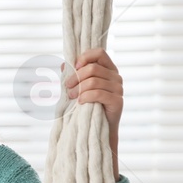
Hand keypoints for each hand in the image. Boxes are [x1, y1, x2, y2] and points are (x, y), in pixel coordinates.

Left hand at [65, 48, 121, 176]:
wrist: (99, 129)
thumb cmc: (88, 106)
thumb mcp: (79, 88)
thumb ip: (74, 75)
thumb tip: (63, 65)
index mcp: (108, 69)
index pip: (99, 53)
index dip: (85, 57)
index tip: (74, 68)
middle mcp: (116, 77)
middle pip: (94, 68)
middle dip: (77, 77)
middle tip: (67, 87)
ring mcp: (119, 89)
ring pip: (94, 81)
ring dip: (79, 88)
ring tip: (71, 96)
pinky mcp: (117, 102)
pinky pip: (98, 94)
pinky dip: (86, 96)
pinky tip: (80, 102)